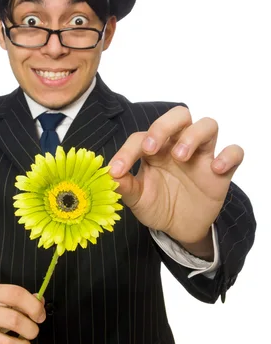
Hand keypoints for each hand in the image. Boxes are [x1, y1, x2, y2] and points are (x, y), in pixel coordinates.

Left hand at [109, 106, 243, 244]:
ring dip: (193, 136)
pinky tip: (216, 168)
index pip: (141, 138)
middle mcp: (178, 145)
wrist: (179, 228)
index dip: (127, 152)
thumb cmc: (157, 205)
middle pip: (179, 115)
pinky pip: (234, 152)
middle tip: (151, 148)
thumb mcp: (137, 199)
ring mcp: (201, 156)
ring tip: (180, 156)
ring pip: (208, 125)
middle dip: (164, 126)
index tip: (117, 171)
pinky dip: (228, 155)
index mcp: (154, 149)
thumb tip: (109, 176)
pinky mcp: (221, 171)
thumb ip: (124, 186)